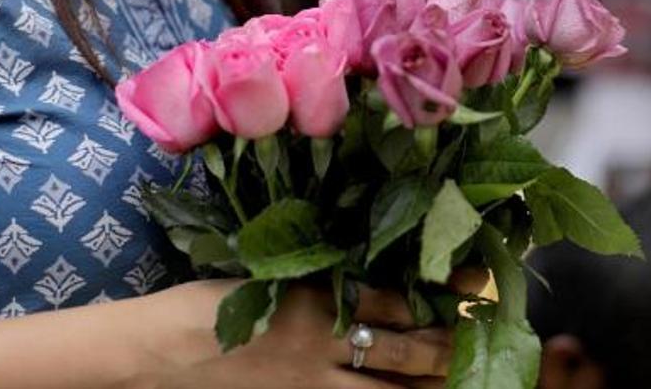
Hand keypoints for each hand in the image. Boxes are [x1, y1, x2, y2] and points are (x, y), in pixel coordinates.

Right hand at [137, 279, 453, 388]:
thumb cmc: (210, 300)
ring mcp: (314, 384)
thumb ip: (323, 274)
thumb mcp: (271, 274)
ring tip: (462, 371)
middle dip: (450, 343)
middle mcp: (326, 343)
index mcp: (319, 297)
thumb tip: (375, 272)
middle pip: (406, 349)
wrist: (164, 350)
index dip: (443, 291)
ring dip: (429, 381)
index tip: (477, 281)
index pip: (398, 297)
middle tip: (486, 330)